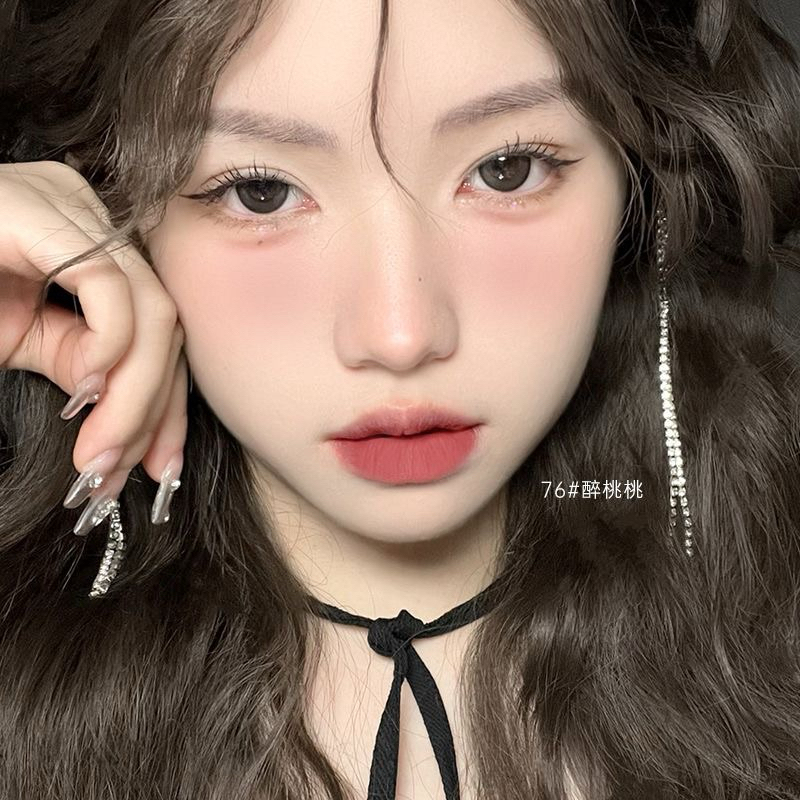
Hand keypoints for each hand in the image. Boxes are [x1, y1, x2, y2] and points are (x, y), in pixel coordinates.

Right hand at [0, 160, 187, 534]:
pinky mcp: (38, 209)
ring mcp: (67, 206)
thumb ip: (82, 364)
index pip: (159, 330)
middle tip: (119, 470)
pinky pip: (104, 283)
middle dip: (155, 410)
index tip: (162, 466)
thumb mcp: (21, 339)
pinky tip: (87, 387)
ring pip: (149, 309)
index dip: (167, 404)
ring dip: (135, 396)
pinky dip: (111, 345)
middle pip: (163, 323)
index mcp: (89, 249)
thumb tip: (133, 417)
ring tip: (100, 452)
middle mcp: (88, 221)